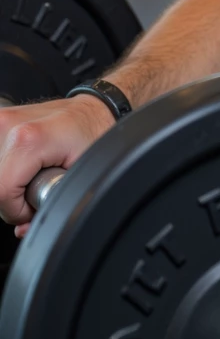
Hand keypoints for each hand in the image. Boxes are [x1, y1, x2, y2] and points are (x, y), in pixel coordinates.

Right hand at [0, 96, 114, 235]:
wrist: (93, 110)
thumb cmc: (92, 136)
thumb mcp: (80, 176)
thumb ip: (51, 206)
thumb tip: (22, 228)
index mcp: (28, 139)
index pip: (2, 193)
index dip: (18, 210)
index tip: (35, 205)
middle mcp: (8, 125)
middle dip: (13, 198)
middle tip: (38, 188)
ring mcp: (0, 121)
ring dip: (9, 184)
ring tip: (32, 173)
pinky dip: (6, 171)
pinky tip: (23, 166)